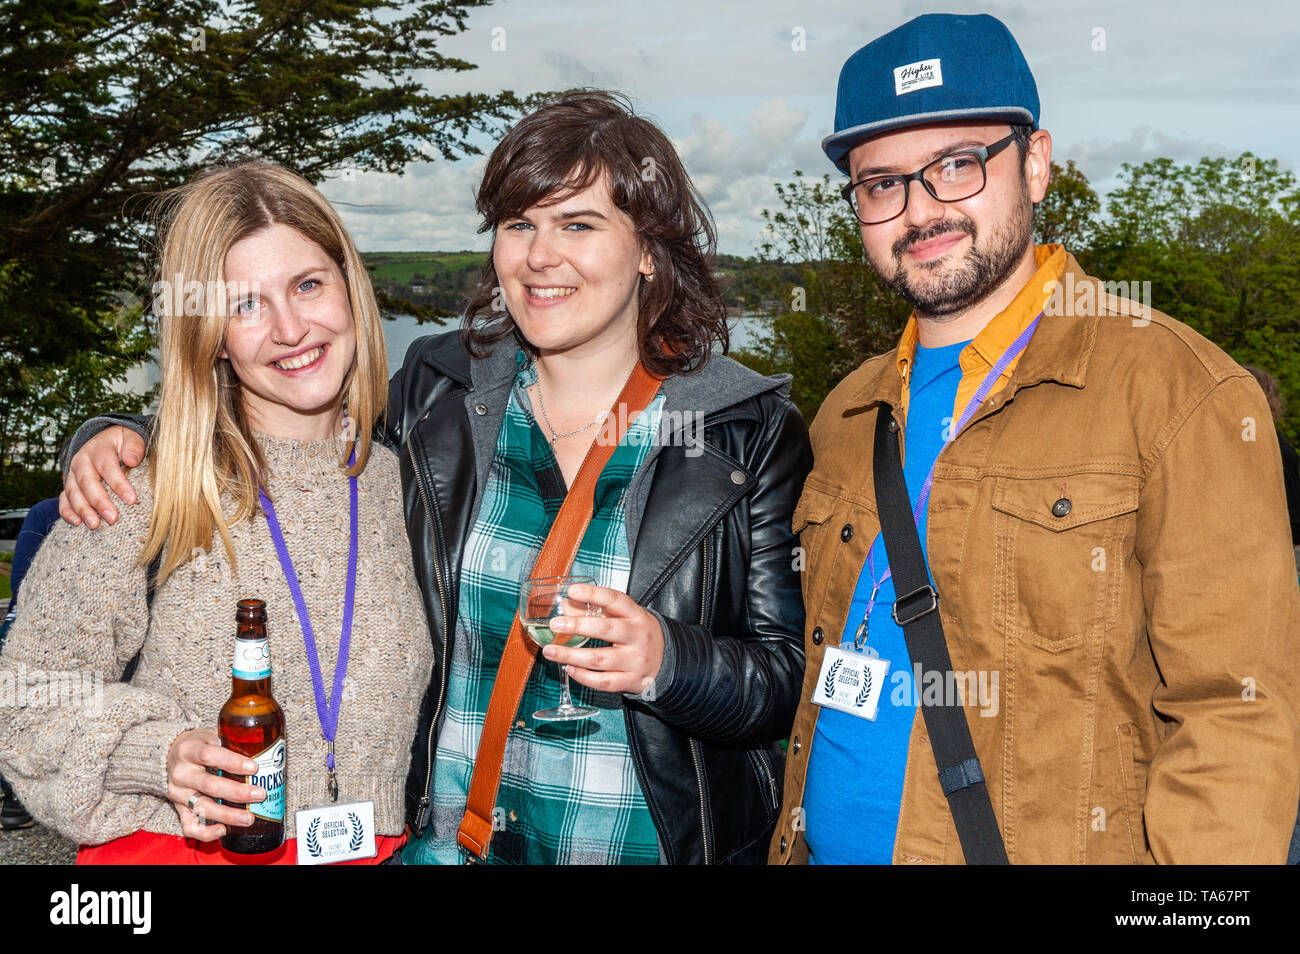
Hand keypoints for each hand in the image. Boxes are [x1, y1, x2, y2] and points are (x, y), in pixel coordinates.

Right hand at [59, 426, 144, 527]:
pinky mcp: (69, 485)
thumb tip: (132, 460)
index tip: (131, 500)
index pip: (107, 467)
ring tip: (95, 524)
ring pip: (73, 492)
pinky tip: (77, 522)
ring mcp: (72, 474)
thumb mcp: (131, 437)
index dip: (119, 484)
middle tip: (112, 518)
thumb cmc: (121, 442)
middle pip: (87, 482)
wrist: (104, 441)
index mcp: (98, 449)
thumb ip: (134, 446)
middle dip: (99, 501)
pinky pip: (64, 499)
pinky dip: (67, 511)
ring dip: (83, 510)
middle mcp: (81, 462)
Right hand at [166, 729, 265, 842]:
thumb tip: (270, 753)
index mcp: (188, 750)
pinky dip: (206, 832)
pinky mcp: (178, 809)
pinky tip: (224, 830)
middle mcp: (181, 773)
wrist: (171, 755)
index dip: (233, 762)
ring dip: (227, 815)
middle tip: (260, 795)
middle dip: (237, 792)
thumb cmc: (199, 746)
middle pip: (209, 785)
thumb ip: (232, 744)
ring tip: (248, 818)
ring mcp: (178, 793)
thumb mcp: (212, 737)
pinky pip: (189, 826)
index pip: (210, 755)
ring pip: (202, 807)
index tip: (254, 768)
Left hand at [543, 583, 663, 695]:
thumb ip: (597, 609)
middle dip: (577, 626)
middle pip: (606, 629)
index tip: (572, 591)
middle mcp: (637, 637)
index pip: (615, 600)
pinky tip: (569, 668)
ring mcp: (635, 660)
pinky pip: (604, 681)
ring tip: (551, 651)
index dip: (593, 594)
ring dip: (571, 655)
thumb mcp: (624, 617)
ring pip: (600, 659)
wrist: (665, 660)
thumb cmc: (637, 634)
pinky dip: (583, 676)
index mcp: (636, 615)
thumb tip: (566, 605)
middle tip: (555, 625)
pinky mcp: (630, 681)